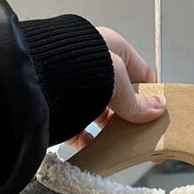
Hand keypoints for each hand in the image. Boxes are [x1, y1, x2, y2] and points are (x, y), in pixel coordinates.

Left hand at [66, 28, 165, 149]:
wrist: (36, 78)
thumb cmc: (75, 64)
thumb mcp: (118, 81)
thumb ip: (137, 100)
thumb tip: (156, 107)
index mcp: (111, 48)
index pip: (141, 73)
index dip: (152, 95)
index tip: (158, 115)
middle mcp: (93, 65)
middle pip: (121, 96)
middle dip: (130, 116)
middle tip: (140, 135)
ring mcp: (77, 85)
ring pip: (100, 112)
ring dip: (109, 129)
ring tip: (118, 143)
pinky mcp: (61, 106)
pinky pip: (79, 127)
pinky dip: (87, 139)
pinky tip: (93, 145)